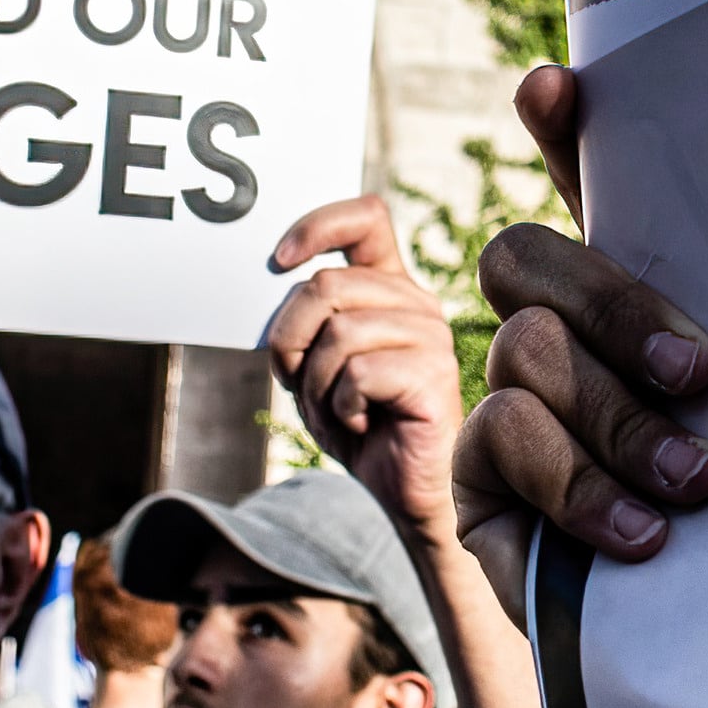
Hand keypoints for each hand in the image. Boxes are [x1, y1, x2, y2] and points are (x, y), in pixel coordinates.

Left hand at [260, 199, 468, 546]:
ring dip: (316, 384)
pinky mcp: (433, 376)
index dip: (316, 226)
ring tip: (337, 410)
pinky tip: (362, 424)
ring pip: (338, 334)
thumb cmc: (360, 424)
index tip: (278, 260)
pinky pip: (358, 375)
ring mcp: (431, 337)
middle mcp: (416, 303)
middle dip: (289, 338)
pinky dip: (341, 408)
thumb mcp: (316, 365)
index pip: (365, 218)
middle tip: (297, 380)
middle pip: (326, 284)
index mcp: (390, 287)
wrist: (404, 490)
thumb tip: (275, 284)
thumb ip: (303, 322)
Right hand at [454, 67, 707, 602]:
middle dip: (617, 306)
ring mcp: (505, 405)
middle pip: (529, 257)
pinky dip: (581, 481)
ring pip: (529, 352)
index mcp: (632, 306)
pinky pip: (505, 433)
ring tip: (697, 485)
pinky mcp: (475, 482)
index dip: (560, 130)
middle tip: (702, 375)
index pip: (582, 192)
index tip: (554, 86)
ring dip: (620, 422)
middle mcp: (556, 341)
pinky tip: (641, 535)